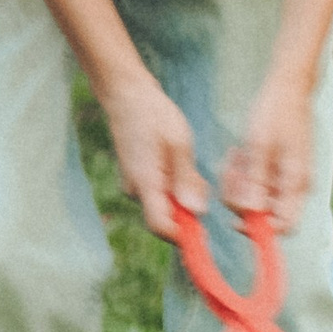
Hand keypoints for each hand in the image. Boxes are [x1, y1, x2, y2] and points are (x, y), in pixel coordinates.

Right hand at [104, 70, 206, 242]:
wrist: (128, 96)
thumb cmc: (154, 115)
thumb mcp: (178, 143)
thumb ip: (186, 179)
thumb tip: (196, 212)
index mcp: (145, 183)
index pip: (160, 226)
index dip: (182, 235)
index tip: (205, 232)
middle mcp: (136, 190)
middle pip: (167, 217)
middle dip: (189, 209)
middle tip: (199, 178)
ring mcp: (136, 185)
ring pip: (166, 205)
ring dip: (184, 194)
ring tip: (189, 164)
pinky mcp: (139, 179)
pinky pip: (161, 193)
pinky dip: (176, 185)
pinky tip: (181, 163)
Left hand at [223, 65, 313, 223]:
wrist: (289, 85)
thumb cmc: (277, 111)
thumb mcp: (260, 145)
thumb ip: (256, 181)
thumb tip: (248, 214)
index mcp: (297, 183)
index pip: (284, 226)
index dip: (260, 229)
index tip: (235, 217)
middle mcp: (295, 185)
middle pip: (267, 213)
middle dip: (243, 199)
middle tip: (230, 173)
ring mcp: (287, 176)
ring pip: (259, 197)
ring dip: (241, 183)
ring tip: (234, 157)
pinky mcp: (279, 167)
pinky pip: (258, 181)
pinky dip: (245, 172)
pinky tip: (239, 153)